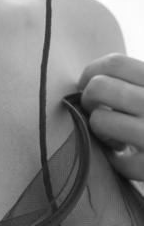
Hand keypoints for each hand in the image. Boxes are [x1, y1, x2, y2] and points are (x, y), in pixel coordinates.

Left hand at [78, 53, 143, 181]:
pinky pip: (120, 161)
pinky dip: (117, 162)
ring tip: (115, 137)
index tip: (87, 84)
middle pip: (101, 87)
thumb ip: (138, 83)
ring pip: (102, 121)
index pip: (115, 63)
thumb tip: (92, 78)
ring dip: (100, 130)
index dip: (91, 71)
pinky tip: (128, 160)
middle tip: (98, 111)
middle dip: (89, 99)